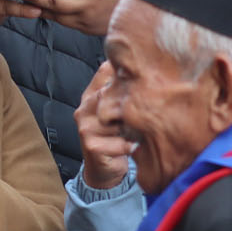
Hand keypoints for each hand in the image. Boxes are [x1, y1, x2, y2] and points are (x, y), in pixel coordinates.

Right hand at [75, 63, 131, 190]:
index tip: (142, 77)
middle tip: (147, 111)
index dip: (125, 73)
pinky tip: (133, 147)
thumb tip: (134, 62)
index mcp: (90, 97)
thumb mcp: (115, 110)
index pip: (105, 73)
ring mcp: (86, 128)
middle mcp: (84, 110)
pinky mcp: (91, 146)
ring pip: (119, 120)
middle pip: (114, 95)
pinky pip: (119, 142)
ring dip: (133, 128)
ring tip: (137, 133)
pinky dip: (130, 146)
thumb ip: (119, 88)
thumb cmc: (113, 137)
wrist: (103, 168)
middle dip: (132, 105)